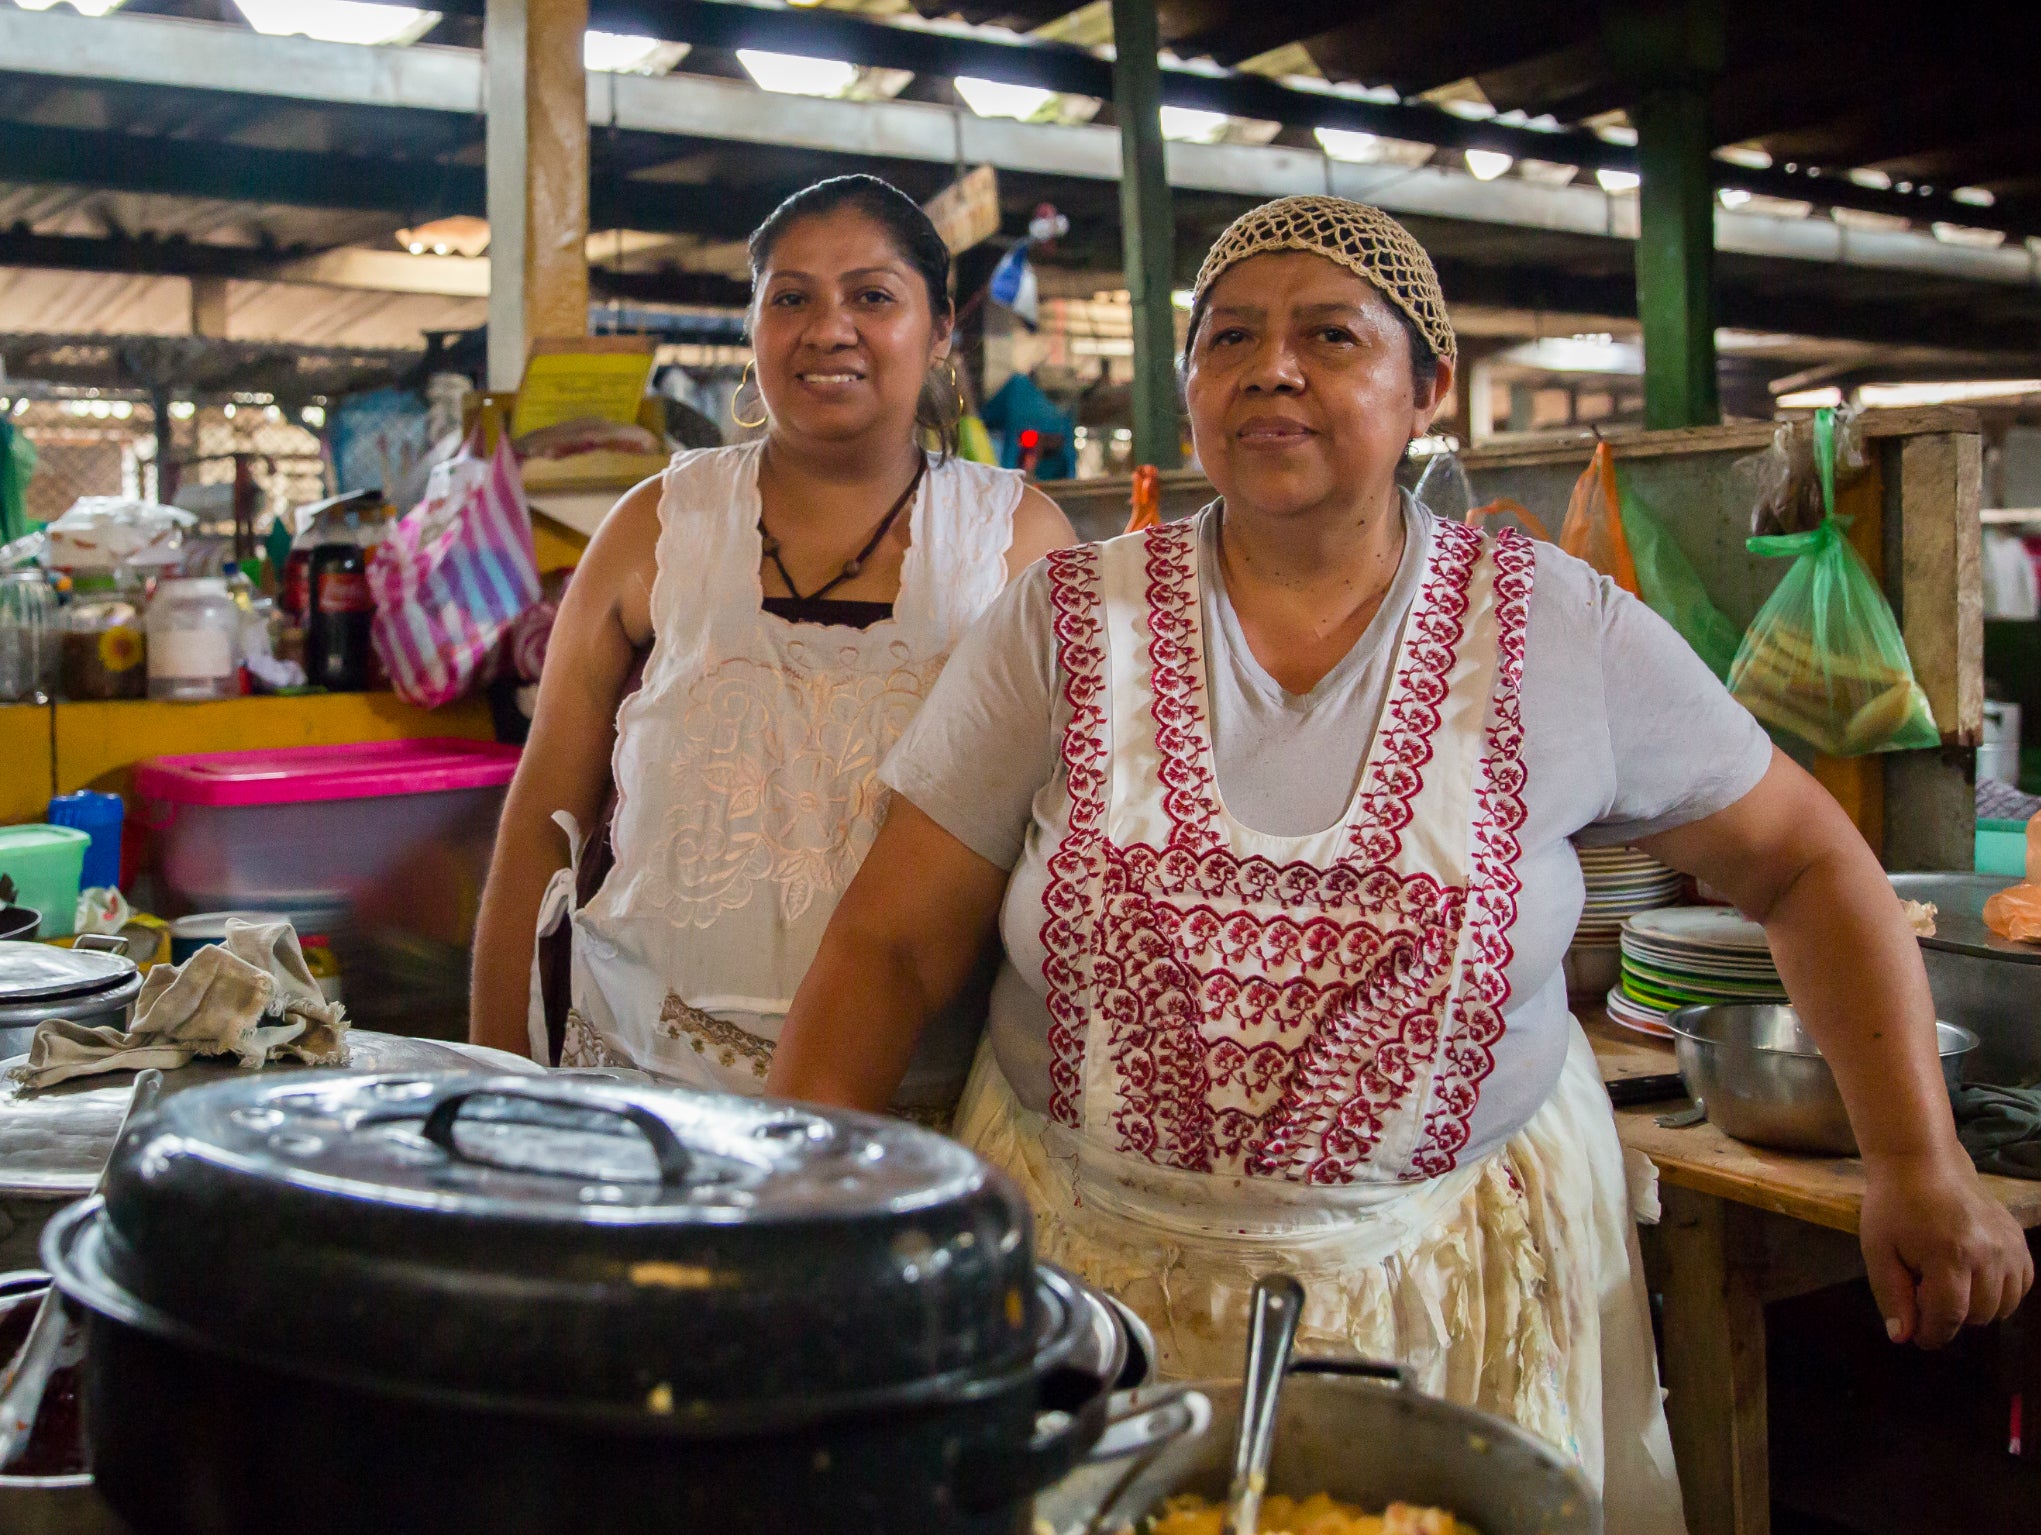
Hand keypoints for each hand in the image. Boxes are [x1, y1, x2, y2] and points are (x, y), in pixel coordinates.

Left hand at [1859, 1150, 2033, 1347]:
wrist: (1921, 1162)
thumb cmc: (1893, 1205)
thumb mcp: (1878, 1251)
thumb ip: (1892, 1296)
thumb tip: (1904, 1337)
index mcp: (1949, 1255)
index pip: (1951, 1316)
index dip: (1934, 1334)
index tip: (1920, 1336)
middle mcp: (1988, 1254)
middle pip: (1980, 1315)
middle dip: (1951, 1317)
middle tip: (1926, 1295)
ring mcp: (2010, 1246)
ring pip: (2005, 1306)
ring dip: (1978, 1307)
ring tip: (1949, 1284)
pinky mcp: (2020, 1239)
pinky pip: (2022, 1284)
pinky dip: (2002, 1292)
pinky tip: (1976, 1278)